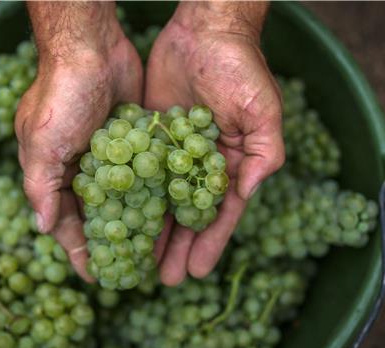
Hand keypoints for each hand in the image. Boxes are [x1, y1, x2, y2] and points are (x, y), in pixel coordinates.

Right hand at [16, 2, 142, 280]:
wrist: (93, 47)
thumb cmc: (61, 95)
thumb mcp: (43, 143)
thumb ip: (40, 187)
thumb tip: (41, 228)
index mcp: (55, 173)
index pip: (68, 223)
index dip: (81, 250)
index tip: (98, 276)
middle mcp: (83, 168)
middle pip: (100, 216)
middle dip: (115, 242)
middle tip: (134, 270)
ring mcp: (111, 156)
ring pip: (126, 200)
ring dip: (138, 224)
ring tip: (157, 252)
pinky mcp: (136, 142)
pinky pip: (145, 176)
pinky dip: (154, 195)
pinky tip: (171, 215)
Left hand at [145, 2, 284, 284]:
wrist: (204, 31)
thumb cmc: (240, 69)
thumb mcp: (262, 111)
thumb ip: (263, 153)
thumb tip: (246, 193)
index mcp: (231, 164)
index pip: (220, 212)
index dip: (209, 243)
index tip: (196, 271)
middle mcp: (201, 164)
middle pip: (188, 214)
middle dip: (178, 247)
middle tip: (164, 279)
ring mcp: (173, 153)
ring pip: (161, 200)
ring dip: (153, 230)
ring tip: (139, 260)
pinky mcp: (149, 137)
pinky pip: (140, 173)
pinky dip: (132, 196)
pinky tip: (121, 217)